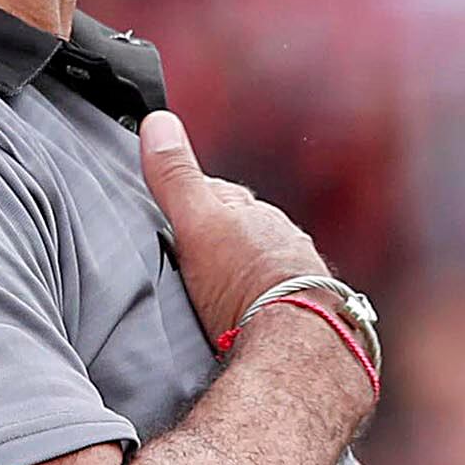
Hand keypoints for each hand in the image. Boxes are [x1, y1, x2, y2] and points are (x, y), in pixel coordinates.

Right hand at [140, 111, 335, 342]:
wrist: (296, 342)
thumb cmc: (247, 284)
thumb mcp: (198, 223)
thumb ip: (177, 177)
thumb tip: (158, 121)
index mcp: (257, 214)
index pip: (221, 195)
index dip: (194, 199)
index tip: (176, 206)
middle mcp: (285, 241)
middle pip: (246, 231)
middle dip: (223, 239)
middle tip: (194, 255)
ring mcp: (299, 278)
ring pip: (265, 265)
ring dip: (244, 274)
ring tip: (220, 292)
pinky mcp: (306, 316)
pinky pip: (278, 301)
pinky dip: (262, 304)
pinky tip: (249, 319)